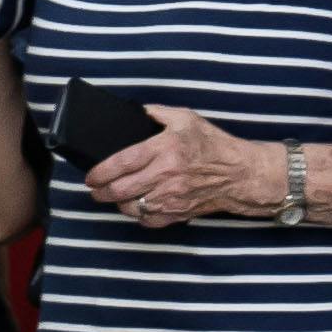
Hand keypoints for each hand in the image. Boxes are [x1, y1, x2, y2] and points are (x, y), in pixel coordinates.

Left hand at [86, 105, 272, 225]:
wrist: (241, 173)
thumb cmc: (213, 145)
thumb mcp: (186, 119)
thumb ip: (158, 113)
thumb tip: (136, 111)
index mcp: (165, 149)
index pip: (123, 162)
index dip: (101, 171)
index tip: (90, 176)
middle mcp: (166, 175)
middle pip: (120, 190)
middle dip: (100, 192)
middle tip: (94, 189)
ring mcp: (171, 197)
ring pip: (131, 207)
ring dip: (118, 203)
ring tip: (115, 195)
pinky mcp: (178, 213)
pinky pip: (148, 220)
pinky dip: (138, 215)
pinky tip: (138, 205)